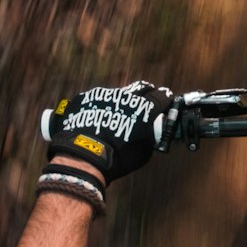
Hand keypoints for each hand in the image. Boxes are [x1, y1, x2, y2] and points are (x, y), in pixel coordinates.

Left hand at [42, 81, 172, 182]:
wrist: (81, 158)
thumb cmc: (116, 159)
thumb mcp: (143, 152)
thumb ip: (150, 136)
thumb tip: (151, 132)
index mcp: (144, 108)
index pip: (162, 96)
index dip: (165, 100)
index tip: (165, 103)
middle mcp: (126, 96)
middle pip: (142, 88)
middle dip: (146, 94)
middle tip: (144, 103)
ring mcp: (104, 95)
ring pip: (118, 94)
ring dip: (121, 102)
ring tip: (114, 116)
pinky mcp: (86, 98)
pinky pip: (97, 99)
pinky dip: (100, 107)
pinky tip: (96, 119)